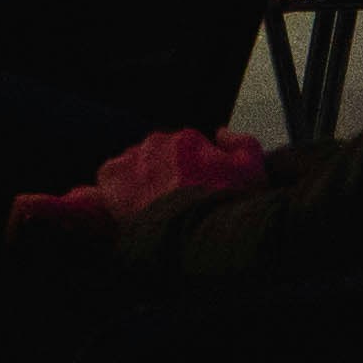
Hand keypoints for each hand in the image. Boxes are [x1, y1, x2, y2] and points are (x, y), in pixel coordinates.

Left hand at [92, 126, 271, 217]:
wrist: (199, 230)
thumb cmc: (228, 204)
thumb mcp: (253, 169)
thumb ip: (240, 143)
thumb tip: (220, 132)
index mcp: (187, 139)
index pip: (183, 149)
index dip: (189, 172)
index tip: (193, 190)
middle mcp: (156, 142)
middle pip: (157, 156)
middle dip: (164, 175)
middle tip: (173, 202)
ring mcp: (132, 158)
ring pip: (133, 166)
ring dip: (140, 182)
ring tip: (153, 208)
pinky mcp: (112, 176)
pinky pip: (109, 178)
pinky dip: (114, 190)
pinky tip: (129, 207)